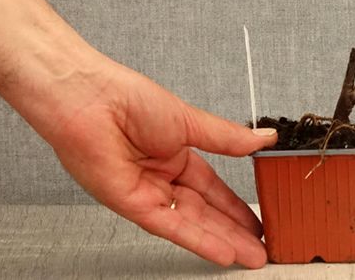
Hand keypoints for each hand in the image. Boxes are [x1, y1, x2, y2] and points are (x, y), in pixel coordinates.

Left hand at [43, 59, 277, 268]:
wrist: (92, 101)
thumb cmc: (129, 99)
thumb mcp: (190, 120)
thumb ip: (228, 138)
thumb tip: (263, 138)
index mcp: (175, 151)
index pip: (212, 186)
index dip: (235, 204)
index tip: (257, 218)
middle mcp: (161, 175)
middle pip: (205, 209)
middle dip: (234, 229)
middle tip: (261, 246)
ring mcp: (147, 192)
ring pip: (192, 222)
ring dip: (222, 241)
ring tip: (250, 256)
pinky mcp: (133, 205)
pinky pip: (170, 226)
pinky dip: (197, 240)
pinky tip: (221, 252)